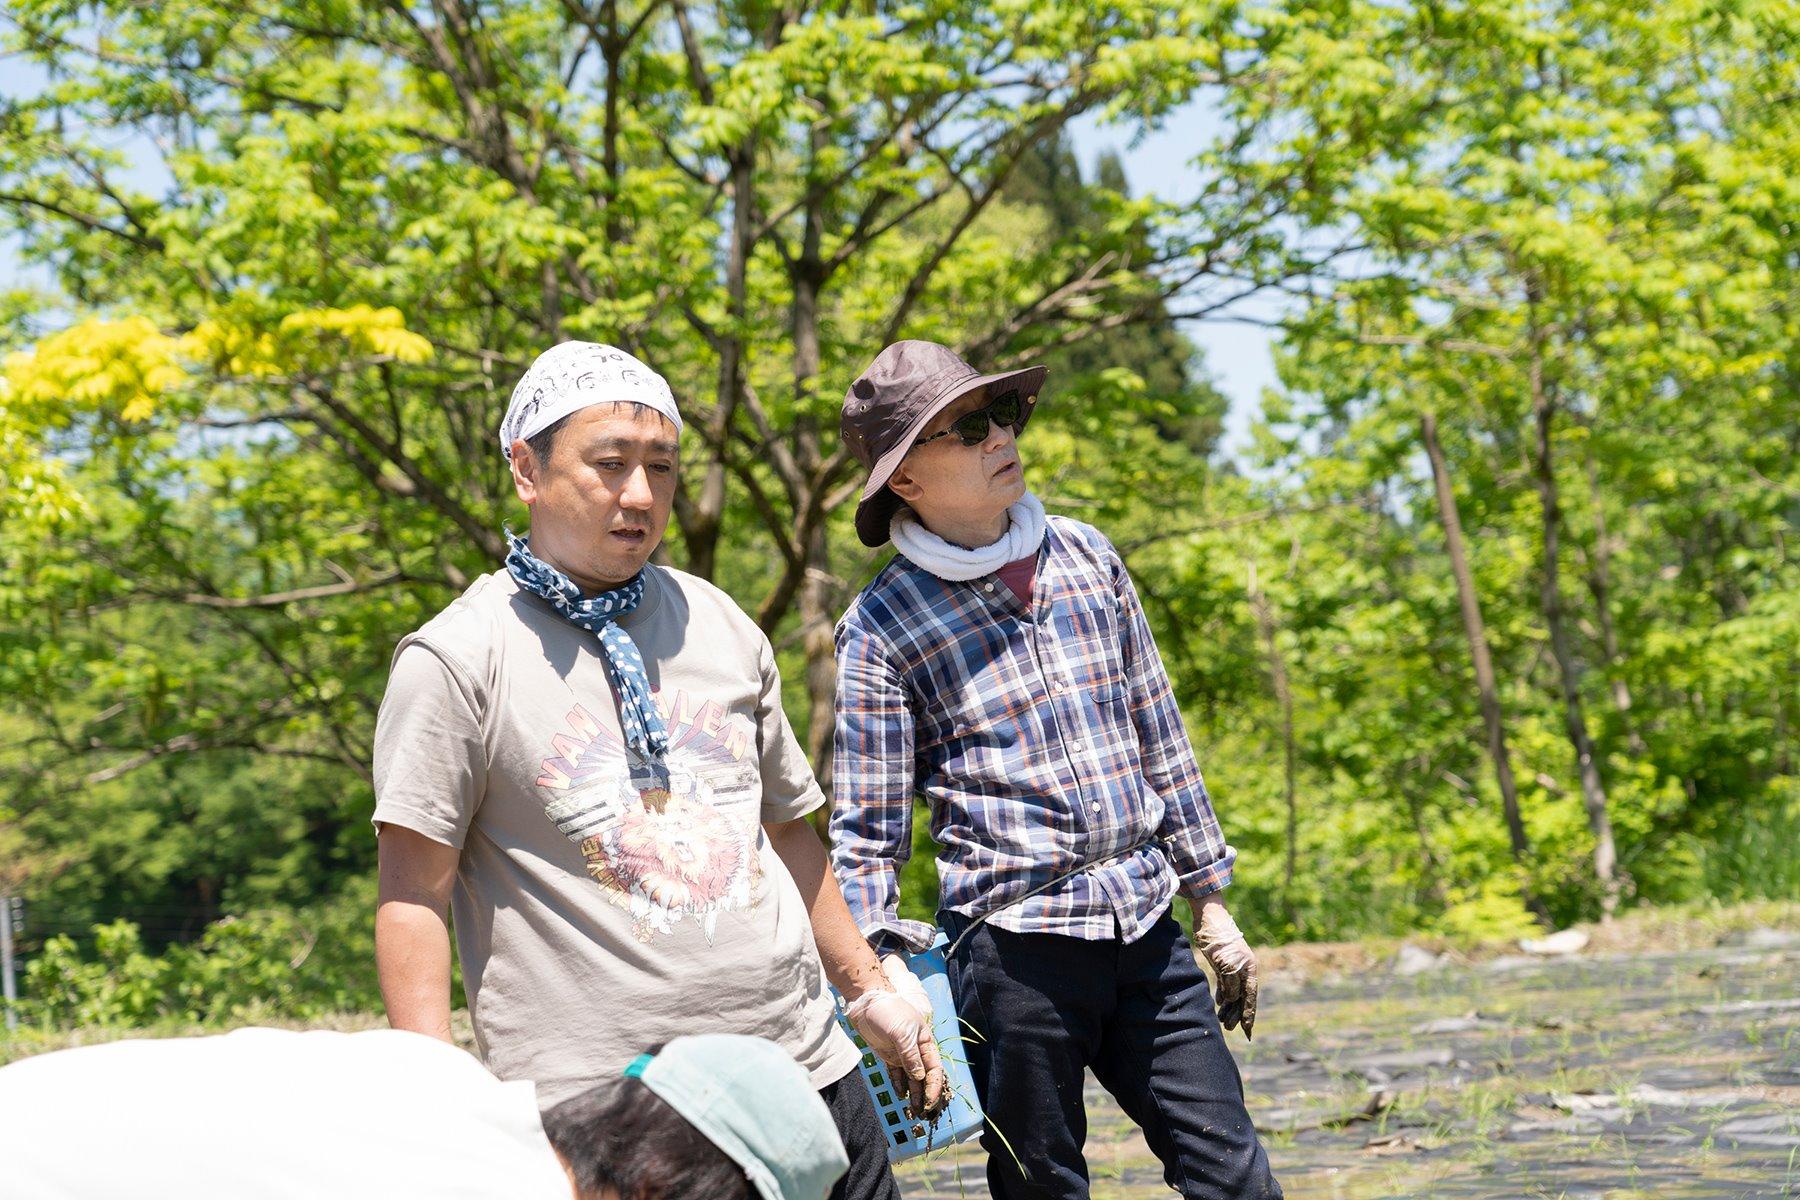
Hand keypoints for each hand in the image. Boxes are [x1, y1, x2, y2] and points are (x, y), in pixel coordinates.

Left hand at [844, 967, 946, 1119]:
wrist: (866, 1001)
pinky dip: (899, 1084)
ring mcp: (902, 1053)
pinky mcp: (888, 1055)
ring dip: (913, 1094)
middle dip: (925, 1095)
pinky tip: (899, 1095)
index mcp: (925, 1042)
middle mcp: (916, 1050)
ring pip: (911, 1078)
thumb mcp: (902, 1033)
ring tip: (912, 1111)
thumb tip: (919, 1077)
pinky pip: (896, 1074)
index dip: (934, 1087)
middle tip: (922, 1114)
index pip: (934, 1069)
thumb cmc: (889, 1012)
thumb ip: (911, 1056)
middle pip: (924, 1077)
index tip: (931, 1103)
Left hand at [1193, 896, 1258, 1038]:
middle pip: (1241, 997)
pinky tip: (1218, 1004)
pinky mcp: (1221, 963)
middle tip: (1229, 1028)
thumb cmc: (1221, 941)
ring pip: (1232, 991)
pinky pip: (1225, 983)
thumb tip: (1231, 1000)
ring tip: (1222, 1020)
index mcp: (1249, 970)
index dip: (1249, 1014)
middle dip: (1237, 1014)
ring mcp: (1233, 966)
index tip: (1247, 1031)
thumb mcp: (1227, 965)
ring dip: (1228, 1006)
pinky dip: (1222, 994)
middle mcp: (1243, 970)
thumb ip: (1231, 984)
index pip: (1250, 997)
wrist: (1209, 919)